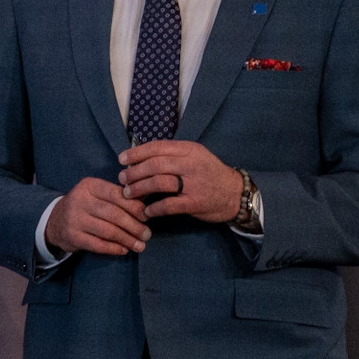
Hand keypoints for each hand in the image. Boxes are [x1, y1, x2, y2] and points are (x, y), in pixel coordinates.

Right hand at [46, 177, 150, 256]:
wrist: (55, 220)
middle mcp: (80, 200)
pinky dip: (114, 248)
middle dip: (134, 226)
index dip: (134, 206)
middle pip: (114, 214)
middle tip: (147, 234)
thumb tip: (146, 203)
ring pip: (108, 231)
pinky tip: (124, 249)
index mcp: (89, 186)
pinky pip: (98, 245)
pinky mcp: (73, 236)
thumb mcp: (97, 193)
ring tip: (140, 245)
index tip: (147, 216)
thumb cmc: (86, 206)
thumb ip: (118, 196)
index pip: (116, 194)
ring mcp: (75, 219)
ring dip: (127, 239)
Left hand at [118, 140, 241, 221]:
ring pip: (159, 182)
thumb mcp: (194, 156)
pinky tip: (147, 211)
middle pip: (154, 164)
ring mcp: (194, 184)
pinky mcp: (195, 202)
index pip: (157, 147)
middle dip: (134, 172)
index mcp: (188, 149)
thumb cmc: (208, 173)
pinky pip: (169, 205)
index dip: (136, 153)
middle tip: (122, 179)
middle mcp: (190, 164)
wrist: (236, 194)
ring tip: (129, 193)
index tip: (122, 159)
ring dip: (140, 188)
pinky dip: (154, 208)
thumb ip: (172, 155)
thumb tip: (140, 155)